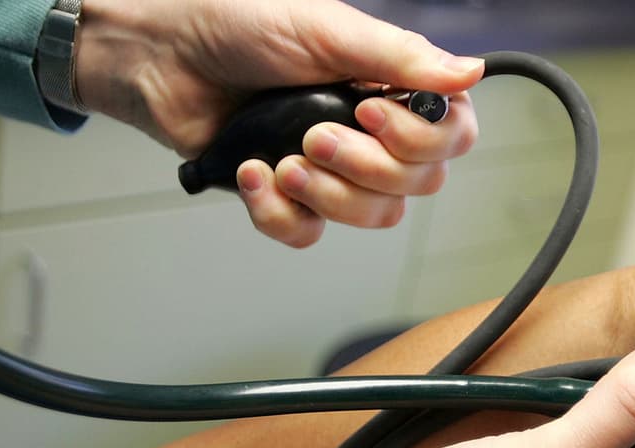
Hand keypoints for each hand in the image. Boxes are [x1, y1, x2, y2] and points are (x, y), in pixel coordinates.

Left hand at [75, 0, 481, 246]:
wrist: (161, 55)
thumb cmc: (240, 25)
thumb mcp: (328, 30)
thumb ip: (400, 57)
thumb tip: (472, 72)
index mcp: (393, 88)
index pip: (452, 138)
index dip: (422, 141)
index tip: (369, 112)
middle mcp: (374, 133)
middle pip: (418, 184)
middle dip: (366, 167)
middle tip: (315, 134)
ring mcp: (335, 170)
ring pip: (373, 215)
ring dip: (328, 193)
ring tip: (283, 159)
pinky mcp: (291, 198)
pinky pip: (310, 234)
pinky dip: (278, 211)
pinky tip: (253, 172)